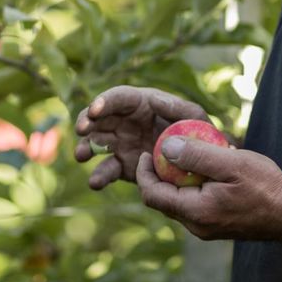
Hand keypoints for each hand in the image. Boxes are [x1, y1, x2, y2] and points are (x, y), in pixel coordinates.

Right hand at [74, 86, 208, 189]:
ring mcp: (120, 144)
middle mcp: (124, 121)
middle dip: (86, 120)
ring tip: (81, 155)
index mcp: (139, 104)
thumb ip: (177, 107)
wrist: (200, 165)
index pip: (117, 98)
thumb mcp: (193, 117)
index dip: (104, 102)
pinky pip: (106, 170)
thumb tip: (153, 100)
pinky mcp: (122, 166)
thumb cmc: (197, 132)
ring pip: (95, 143)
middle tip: (82, 129)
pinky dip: (98, 176)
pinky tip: (95, 183)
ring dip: (84, 146)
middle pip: (98, 117)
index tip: (95, 111)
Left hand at [136, 137, 281, 241]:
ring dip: (176, 178)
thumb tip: (166, 147)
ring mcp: (206, 228)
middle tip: (163, 147)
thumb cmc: (266, 186)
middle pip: (162, 199)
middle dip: (158, 173)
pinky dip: (191, 185)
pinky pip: (193, 204)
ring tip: (185, 153)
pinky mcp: (216, 224)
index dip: (144, 172)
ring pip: (177, 201)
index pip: (152, 195)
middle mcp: (196, 226)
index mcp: (196, 212)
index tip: (148, 150)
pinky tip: (205, 167)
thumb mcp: (230, 163)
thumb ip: (196, 156)